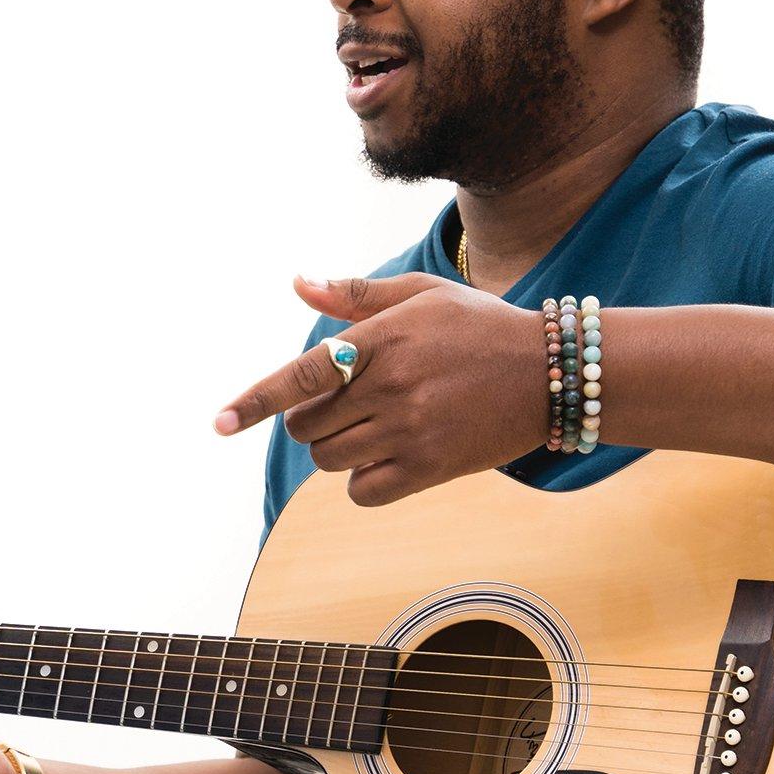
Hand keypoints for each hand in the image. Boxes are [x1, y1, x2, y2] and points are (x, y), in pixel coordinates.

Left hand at [214, 274, 551, 504]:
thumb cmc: (479, 326)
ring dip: (337, 448)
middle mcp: (392, 386)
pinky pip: (363, 490)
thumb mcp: (422, 294)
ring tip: (375, 425)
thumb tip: (297, 283)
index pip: (302, 374)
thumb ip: (356, 295)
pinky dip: (364, 480)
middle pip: (308, 425)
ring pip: (330, 459)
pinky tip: (389, 456)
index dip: (255, 401)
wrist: (553, 372)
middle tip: (349, 403)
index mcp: (384, 339)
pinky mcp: (430, 468)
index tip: (220, 423)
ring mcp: (411, 430)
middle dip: (314, 418)